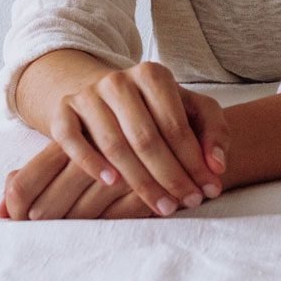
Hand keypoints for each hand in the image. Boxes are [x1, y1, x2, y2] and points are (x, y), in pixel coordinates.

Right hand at [4, 62, 229, 218]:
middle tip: (187, 203)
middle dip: (170, 176)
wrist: (105, 97)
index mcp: (152, 74)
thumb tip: (217, 166)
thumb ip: (214, 130)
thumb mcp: (191, 108)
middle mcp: (118, 80)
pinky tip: (112, 183)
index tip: (207, 190)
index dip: (193, 161)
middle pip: (146, 137)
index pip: (175, 124)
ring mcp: (88, 96)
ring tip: (162, 206)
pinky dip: (91, 163)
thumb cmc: (156, 110)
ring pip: (114, 144)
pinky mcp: (63, 112)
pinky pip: (72, 141)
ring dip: (139, 181)